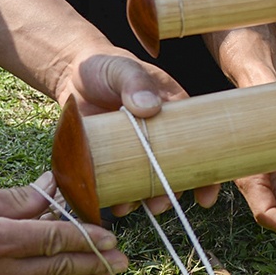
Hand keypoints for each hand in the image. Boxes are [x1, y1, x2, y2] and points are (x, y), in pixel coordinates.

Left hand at [60, 50, 218, 212]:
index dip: (206, 174)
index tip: (206, 196)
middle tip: (160, 204)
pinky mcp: (111, 159)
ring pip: (148, 182)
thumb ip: (135, 82)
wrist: (69, 74)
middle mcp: (159, 137)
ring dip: (144, 200)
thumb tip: (149, 107)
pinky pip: (119, 183)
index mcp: (173, 115)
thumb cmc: (104, 67)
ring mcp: (135, 151)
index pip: (199, 146)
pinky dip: (118, 197)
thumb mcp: (121, 69)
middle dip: (171, 193)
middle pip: (173, 172)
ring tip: (133, 207)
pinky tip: (114, 204)